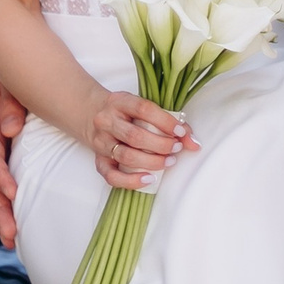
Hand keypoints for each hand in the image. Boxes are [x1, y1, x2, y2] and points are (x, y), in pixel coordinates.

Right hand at [0, 75, 27, 251]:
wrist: (14, 77)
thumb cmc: (15, 81)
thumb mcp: (11, 85)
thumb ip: (9, 104)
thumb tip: (9, 129)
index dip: (0, 175)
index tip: (13, 193)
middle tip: (10, 232)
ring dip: (1, 215)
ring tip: (11, 239)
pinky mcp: (1, 160)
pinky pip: (0, 185)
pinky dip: (5, 206)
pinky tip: (12, 226)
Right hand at [85, 88, 199, 190]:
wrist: (90, 113)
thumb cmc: (123, 111)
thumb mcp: (141, 106)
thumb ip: (168, 120)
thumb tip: (194, 143)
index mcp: (119, 102)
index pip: (143, 109)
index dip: (165, 122)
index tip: (180, 131)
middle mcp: (107, 121)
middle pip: (135, 136)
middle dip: (161, 145)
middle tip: (176, 148)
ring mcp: (101, 141)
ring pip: (126, 156)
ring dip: (151, 162)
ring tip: (169, 161)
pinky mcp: (98, 160)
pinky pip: (111, 176)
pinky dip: (131, 181)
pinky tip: (149, 179)